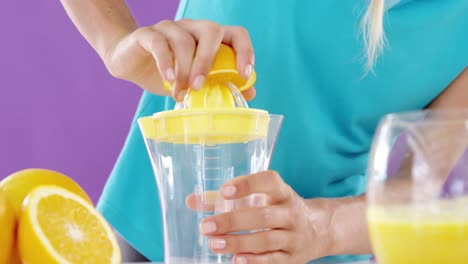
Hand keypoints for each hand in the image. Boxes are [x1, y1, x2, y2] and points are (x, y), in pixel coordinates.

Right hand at [103, 19, 255, 100]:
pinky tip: (168, 79)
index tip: (244, 75)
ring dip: (183, 71)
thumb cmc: (168, 73)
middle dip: (209, 61)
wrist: (130, 64)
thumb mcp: (196, 82)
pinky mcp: (148, 34)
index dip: (245, 51)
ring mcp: (170, 28)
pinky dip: (166, 63)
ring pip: (184, 41)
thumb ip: (221, 83)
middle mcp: (193, 27)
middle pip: (212, 31)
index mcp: (210, 37)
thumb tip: (250, 91)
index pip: (236, 33)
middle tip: (200, 87)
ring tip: (180, 93)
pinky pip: (159, 44)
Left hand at [187, 171, 333, 263]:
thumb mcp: (259, 199)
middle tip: (206, 226)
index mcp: (282, 193)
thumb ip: (224, 199)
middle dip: (233, 220)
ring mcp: (294, 236)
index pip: (270, 182)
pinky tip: (236, 259)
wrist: (318, 230)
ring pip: (267, 239)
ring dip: (238, 242)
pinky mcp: (293, 258)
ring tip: (214, 243)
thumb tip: (191, 201)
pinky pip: (274, 260)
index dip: (248, 184)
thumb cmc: (278, 209)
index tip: (225, 191)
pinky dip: (255, 260)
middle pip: (263, 216)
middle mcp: (291, 213)